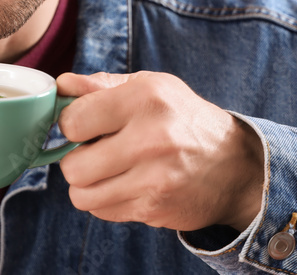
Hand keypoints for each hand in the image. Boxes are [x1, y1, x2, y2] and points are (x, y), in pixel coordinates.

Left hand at [57, 71, 263, 232]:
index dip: (70, 125)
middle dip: (75, 160)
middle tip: (93, 152)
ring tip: (107, 171)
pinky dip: (106, 201)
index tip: (82, 126)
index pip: (73, 121)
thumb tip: (61, 85)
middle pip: (72, 166)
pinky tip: (126, 185)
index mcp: (145, 98)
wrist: (235, 166)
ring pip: (81, 195)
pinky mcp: (155, 209)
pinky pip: (102, 211)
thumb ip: (100, 85)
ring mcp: (154, 179)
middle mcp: (150, 139)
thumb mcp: (149, 86)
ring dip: (87, 185)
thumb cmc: (183, 118)